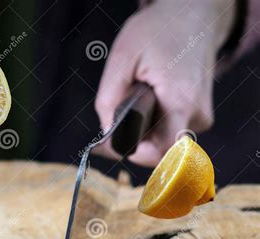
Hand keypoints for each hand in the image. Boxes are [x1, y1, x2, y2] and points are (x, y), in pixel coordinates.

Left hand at [93, 0, 234, 166]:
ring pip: (163, 140)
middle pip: (159, 149)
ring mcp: (200, 116)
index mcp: (180, 102)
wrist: (193, 16)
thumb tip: (106, 133)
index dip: (137, 154)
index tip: (119, 142)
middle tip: (122, 108)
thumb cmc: (158, 31)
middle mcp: (196, 114)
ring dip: (144, 126)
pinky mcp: (199, 114)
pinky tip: (151, 98)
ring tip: (141, 95)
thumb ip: (108, 99)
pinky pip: (170, 130)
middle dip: (135, 136)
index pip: (164, 153)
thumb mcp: (122, 58)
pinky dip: (155, 121)